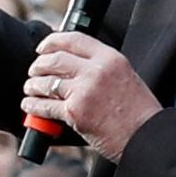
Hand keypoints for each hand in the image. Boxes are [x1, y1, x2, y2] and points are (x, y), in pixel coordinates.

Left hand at [18, 34, 162, 159]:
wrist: (146, 136)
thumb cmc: (138, 111)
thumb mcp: (125, 76)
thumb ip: (101, 67)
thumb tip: (73, 66)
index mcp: (110, 58)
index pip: (73, 39)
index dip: (52, 41)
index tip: (42, 48)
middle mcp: (96, 70)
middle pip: (55, 59)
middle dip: (39, 65)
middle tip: (34, 71)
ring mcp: (84, 90)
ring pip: (46, 82)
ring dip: (33, 85)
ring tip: (30, 88)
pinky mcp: (75, 112)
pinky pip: (45, 106)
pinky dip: (32, 106)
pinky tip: (29, 105)